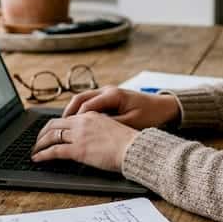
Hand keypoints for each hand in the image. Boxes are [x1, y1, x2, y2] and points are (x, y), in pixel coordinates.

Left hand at [31, 112, 139, 171]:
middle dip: (42, 133)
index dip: (55, 125)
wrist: (134, 148)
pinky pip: (54, 151)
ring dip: (40, 144)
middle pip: (54, 124)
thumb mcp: (111, 129)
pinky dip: (43, 154)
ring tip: (34, 150)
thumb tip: (92, 138)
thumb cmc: (128, 142)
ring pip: (51, 136)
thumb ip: (98, 130)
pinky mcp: (78, 150)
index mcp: (91, 115)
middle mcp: (82, 122)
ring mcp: (79, 135)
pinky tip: (38, 158)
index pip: (67, 118)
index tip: (50, 131)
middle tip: (38, 140)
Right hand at [60, 85, 180, 129]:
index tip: (66, 132)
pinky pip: (90, 102)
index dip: (75, 120)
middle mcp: (108, 90)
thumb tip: (92, 132)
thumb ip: (111, 126)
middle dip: (68, 113)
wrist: (165, 107)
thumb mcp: (131, 123)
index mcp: (113, 95)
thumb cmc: (151, 115)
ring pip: (83, 99)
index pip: (86, 106)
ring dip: (73, 111)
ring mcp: (108, 92)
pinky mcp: (110, 97)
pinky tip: (77, 123)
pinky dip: (81, 111)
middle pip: (80, 99)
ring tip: (64, 126)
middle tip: (57, 128)